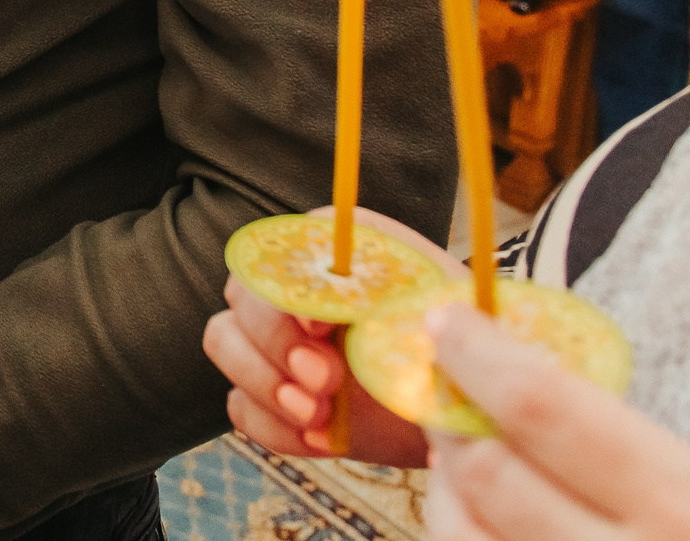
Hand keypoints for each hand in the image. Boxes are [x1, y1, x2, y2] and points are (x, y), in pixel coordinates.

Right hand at [202, 207, 458, 467]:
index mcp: (330, 250)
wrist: (466, 402)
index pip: (279, 253)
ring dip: (263, 381)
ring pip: (223, 341)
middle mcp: (292, 287)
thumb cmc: (455, 342)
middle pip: (241, 296)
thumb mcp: (434, 305)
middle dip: (274, 342)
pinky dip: (272, 425)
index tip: (323, 328)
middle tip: (325, 380)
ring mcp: (276, 342)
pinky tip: (317, 439)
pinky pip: (240, 405)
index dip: (287, 292)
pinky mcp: (274, 394)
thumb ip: (385, 287)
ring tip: (318, 415)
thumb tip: (330, 302)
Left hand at [423, 304, 689, 539]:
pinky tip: (482, 528)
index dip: (481, 358)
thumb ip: (641, 462)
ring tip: (458, 461)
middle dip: (451, 422)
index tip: (447, 325)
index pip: (547, 412)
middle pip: (490, 476)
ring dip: (447, 492)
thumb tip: (526, 395)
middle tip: (442, 389)